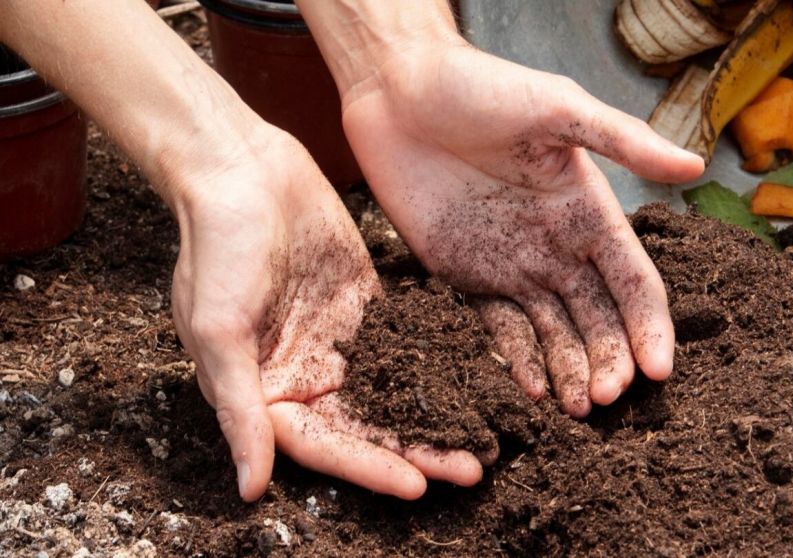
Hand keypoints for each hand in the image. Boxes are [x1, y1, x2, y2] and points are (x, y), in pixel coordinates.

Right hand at [167, 127, 482, 500]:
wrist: (243, 170)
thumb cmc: (216, 247)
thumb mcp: (218, 332)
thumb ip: (239, 409)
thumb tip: (250, 490)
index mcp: (267, 391)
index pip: (324, 445)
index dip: (369, 468)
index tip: (417, 485)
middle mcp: (306, 374)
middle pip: (369, 426)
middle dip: (417, 451)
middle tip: (472, 469)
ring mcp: (339, 341)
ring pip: (394, 391)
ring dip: (434, 416)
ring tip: (483, 438)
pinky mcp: (366, 306)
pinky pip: (407, 343)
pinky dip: (437, 364)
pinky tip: (475, 380)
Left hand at [340, 44, 703, 416]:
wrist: (397, 92)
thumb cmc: (481, 88)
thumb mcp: (557, 107)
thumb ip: (623, 141)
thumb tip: (696, 166)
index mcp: (588, 212)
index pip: (632, 282)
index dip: (649, 326)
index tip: (657, 371)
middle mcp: (557, 247)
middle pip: (597, 319)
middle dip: (609, 360)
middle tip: (607, 398)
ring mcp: (512, 265)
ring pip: (553, 333)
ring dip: (568, 371)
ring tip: (576, 408)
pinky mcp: (466, 276)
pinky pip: (498, 328)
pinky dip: (517, 360)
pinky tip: (529, 388)